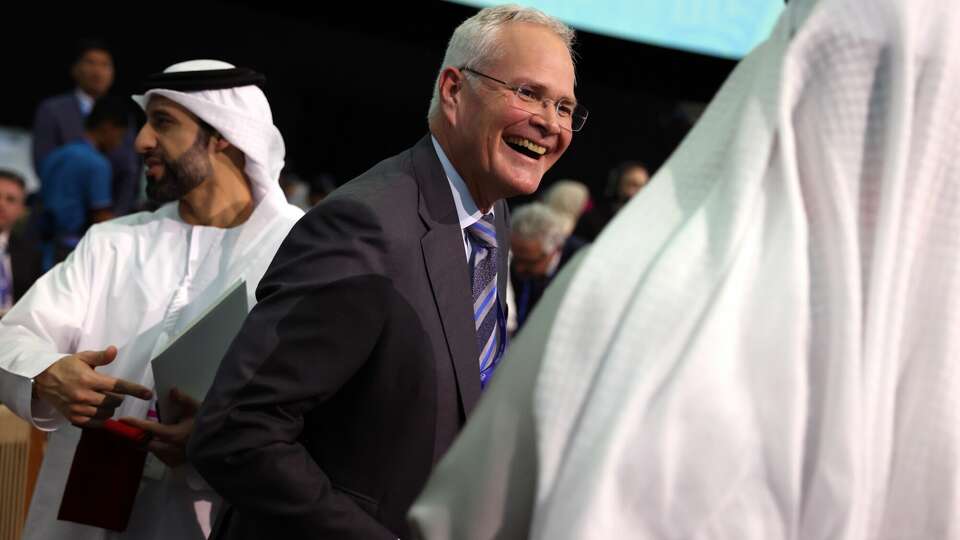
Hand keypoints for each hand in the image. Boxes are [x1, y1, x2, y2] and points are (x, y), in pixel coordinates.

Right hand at [33, 346, 152, 426]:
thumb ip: (100, 356)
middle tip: (112, 392)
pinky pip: (96, 423)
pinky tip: (98, 410)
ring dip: (111, 408)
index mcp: (90, 379)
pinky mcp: (74, 418)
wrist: (43, 380)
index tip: (148, 394)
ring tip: (104, 400)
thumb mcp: (82, 357)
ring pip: (107, 413)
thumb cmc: (66, 367)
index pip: (118, 386)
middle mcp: (85, 396)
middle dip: (118, 397)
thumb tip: (114, 350)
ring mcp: (79, 408)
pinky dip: (101, 418)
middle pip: (115, 402)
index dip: (135, 390)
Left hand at [120, 388, 200, 467]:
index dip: (135, 423)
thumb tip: (172, 390)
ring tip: (147, 436)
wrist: (219, 441)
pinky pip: (161, 457)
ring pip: (153, 451)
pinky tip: (162, 444)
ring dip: (149, 444)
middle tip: (133, 431)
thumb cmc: (206, 425)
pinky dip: (159, 451)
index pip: (149, 428)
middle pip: (147, 444)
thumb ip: (184, 400)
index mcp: (172, 435)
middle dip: (140, 437)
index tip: (123, 419)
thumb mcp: (197, 409)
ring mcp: (172, 458)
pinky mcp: (176, 464)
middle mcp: (170, 449)